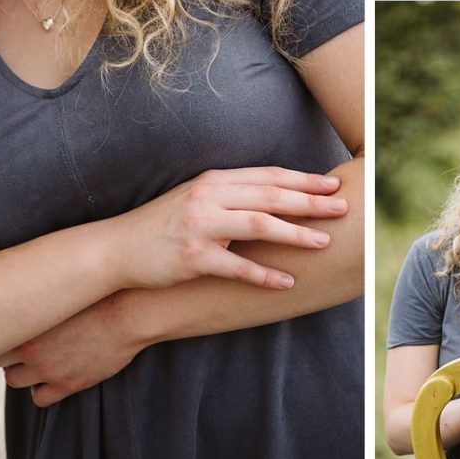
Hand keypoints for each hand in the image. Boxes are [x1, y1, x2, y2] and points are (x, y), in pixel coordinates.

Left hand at [0, 293, 136, 406]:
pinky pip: (39, 398)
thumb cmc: (101, 291)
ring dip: (23, 371)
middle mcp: (31, 347)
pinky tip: (53, 375)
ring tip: (38, 358)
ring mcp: (47, 369)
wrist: (129, 313)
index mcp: (27, 319)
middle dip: (9, 351)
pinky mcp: (66, 385)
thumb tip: (31, 273)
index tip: (15, 324)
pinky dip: (42, 389)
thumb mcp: (64, 287)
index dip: (4, 329)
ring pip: (14, 380)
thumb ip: (42, 290)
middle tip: (25, 341)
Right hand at [106, 167, 347, 290]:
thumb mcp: (196, 197)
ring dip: (295, 234)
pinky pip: (236, 266)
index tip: (332, 183)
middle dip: (310, 201)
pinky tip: (286, 282)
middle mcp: (209, 197)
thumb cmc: (162, 224)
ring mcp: (201, 226)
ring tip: (324, 243)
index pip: (267, 176)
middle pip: (270, 195)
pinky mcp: (192, 257)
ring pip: (259, 225)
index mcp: (214, 180)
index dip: (302, 179)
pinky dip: (264, 275)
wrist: (117, 248)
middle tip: (342, 207)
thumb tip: (273, 195)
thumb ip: (230, 193)